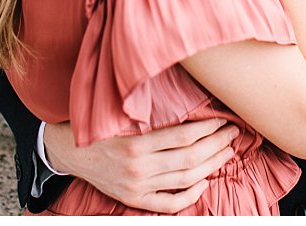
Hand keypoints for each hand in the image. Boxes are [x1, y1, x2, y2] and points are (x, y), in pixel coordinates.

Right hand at [44, 118, 238, 213]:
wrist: (71, 152)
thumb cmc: (103, 127)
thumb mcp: (124, 116)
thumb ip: (155, 114)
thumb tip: (192, 102)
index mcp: (137, 143)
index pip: (184, 136)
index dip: (209, 128)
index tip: (224, 119)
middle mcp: (138, 168)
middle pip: (190, 158)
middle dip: (218, 145)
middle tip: (233, 133)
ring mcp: (137, 187)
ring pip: (185, 179)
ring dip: (212, 165)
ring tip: (227, 151)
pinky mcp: (134, 199)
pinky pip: (168, 204)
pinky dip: (190, 195)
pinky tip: (204, 181)